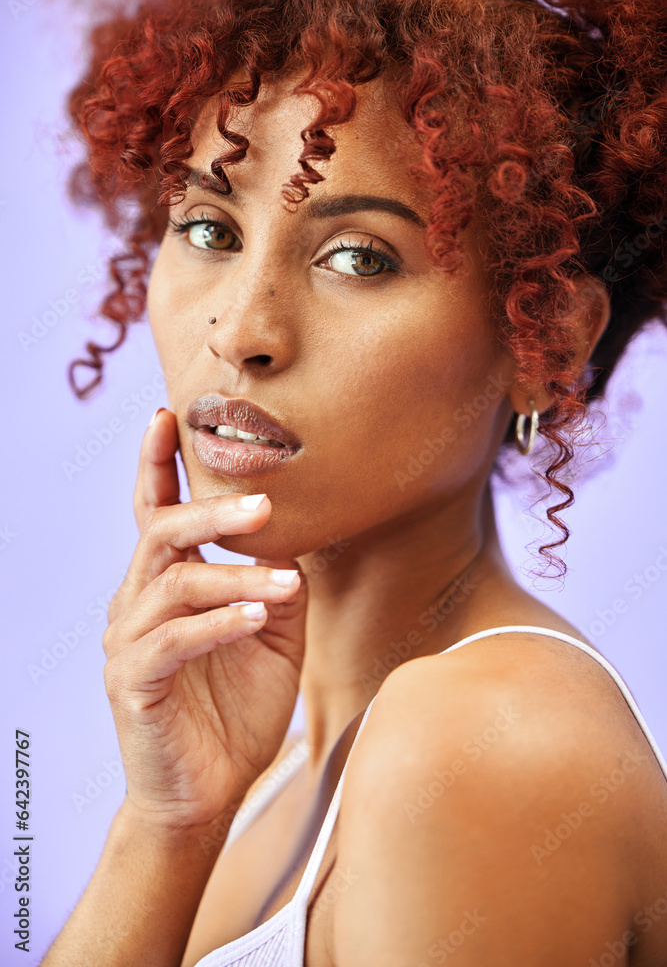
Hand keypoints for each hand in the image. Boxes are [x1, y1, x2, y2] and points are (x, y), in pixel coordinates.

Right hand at [102, 408, 308, 830]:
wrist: (208, 793)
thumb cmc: (238, 709)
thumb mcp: (273, 636)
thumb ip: (278, 585)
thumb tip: (294, 542)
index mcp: (166, 585)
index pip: (155, 513)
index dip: (157, 464)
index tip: (167, 416)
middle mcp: (137, 603)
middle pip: (161, 532)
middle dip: (208, 509)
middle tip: (262, 502)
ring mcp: (128, 642)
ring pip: (174, 582)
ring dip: (234, 576)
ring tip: (283, 582)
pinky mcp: (133, 683)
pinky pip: (172, 639)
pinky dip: (219, 623)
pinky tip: (258, 618)